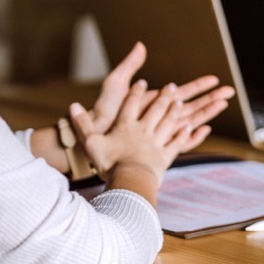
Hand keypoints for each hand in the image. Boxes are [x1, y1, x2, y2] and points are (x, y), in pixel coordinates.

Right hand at [70, 81, 205, 190]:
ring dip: (175, 111)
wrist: (131, 181)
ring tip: (180, 101)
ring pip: (168, 122)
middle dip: (162, 96)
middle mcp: (144, 131)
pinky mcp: (165, 157)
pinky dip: (184, 135)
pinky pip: (177, 143)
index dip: (136, 93)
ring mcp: (156, 143)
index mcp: (125, 126)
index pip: (131, 104)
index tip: (142, 82)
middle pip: (155, 109)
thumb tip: (72, 105)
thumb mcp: (91, 143)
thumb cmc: (110, 163)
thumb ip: (82, 124)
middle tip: (170, 86)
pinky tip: (191, 128)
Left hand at [89, 42, 233, 151]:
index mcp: (156, 102)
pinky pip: (179, 142)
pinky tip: (204, 130)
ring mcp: (160, 130)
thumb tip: (141, 45)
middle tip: (230, 92)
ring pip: (190, 122)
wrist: (94, 131)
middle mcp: (161, 116)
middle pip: (193, 107)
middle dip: (212, 99)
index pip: (183, 93)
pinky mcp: (156, 144)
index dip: (199, 86)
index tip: (215, 79)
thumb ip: (130, 65)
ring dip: (208, 113)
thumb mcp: (117, 82)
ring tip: (223, 105)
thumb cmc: (103, 110)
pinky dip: (193, 137)